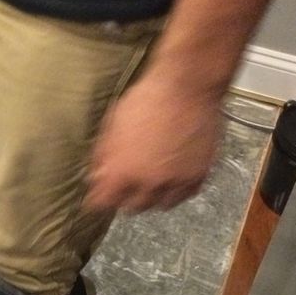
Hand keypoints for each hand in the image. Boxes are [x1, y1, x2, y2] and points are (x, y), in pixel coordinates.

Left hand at [86, 71, 222, 212]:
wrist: (187, 86)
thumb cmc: (146, 98)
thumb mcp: (112, 125)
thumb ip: (102, 157)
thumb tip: (96, 177)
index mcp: (122, 171)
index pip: (103, 203)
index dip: (98, 200)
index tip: (97, 196)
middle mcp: (148, 183)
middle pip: (131, 208)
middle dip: (124, 198)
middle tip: (124, 185)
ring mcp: (176, 181)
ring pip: (159, 205)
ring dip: (151, 197)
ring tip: (149, 182)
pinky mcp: (199, 175)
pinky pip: (185, 195)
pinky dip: (177, 191)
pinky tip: (172, 179)